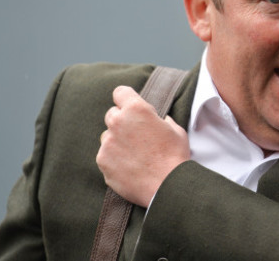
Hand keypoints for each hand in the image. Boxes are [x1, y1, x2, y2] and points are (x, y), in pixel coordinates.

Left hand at [96, 85, 189, 206]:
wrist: (167, 186)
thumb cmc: (174, 157)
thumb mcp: (176, 130)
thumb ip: (161, 120)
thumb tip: (159, 119)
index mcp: (137, 109)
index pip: (120, 92)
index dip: (126, 99)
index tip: (130, 106)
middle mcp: (118, 122)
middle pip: (112, 114)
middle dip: (122, 121)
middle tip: (136, 134)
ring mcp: (107, 143)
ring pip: (107, 136)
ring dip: (117, 140)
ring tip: (134, 154)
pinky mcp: (102, 161)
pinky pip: (105, 154)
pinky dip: (114, 158)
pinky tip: (130, 166)